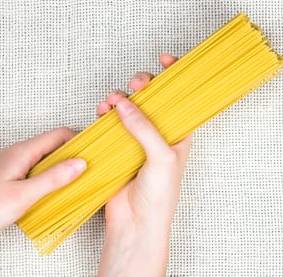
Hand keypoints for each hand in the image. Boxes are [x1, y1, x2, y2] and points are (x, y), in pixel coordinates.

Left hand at [0, 128, 86, 276]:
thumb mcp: (24, 195)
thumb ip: (53, 178)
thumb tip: (79, 164)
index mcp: (20, 151)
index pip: (57, 135)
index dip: (78, 141)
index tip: (94, 152)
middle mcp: (17, 155)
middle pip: (52, 147)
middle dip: (72, 156)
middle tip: (89, 170)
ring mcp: (13, 168)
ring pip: (45, 162)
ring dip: (61, 170)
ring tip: (76, 183)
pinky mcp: (11, 181)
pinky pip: (36, 174)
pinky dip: (49, 180)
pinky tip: (56, 194)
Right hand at [97, 53, 192, 276]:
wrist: (136, 223)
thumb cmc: (159, 195)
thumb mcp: (160, 157)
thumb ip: (144, 128)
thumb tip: (126, 104)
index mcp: (179, 134)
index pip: (180, 98)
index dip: (176, 75)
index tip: (166, 60)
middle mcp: (159, 133)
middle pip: (152, 97)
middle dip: (143, 84)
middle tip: (136, 85)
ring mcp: (138, 139)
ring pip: (129, 108)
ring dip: (120, 99)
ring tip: (111, 102)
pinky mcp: (118, 147)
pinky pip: (111, 123)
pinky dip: (106, 113)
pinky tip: (102, 112)